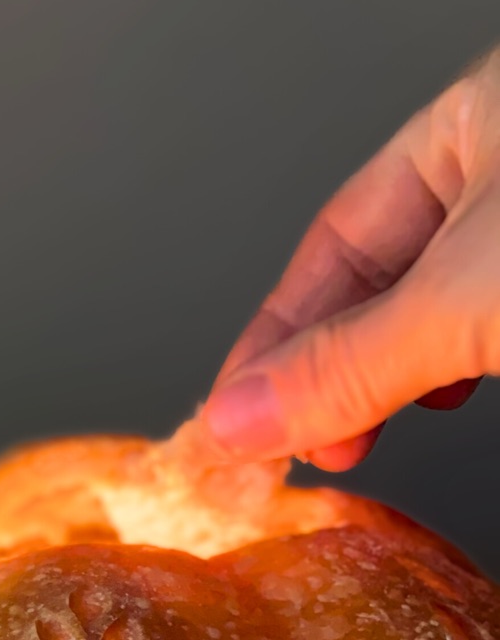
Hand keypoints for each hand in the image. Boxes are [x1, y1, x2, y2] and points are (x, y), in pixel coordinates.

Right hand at [201, 48, 499, 471]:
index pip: (338, 238)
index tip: (234, 419)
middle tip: (296, 448)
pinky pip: (485, 338)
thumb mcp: (464, 299)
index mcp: (476, 122)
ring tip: (354, 444)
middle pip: (382, 284)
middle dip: (330, 374)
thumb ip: (350, 364)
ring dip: (387, 390)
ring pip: (436, 319)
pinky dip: (447, 384)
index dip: (275, 335)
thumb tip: (236, 418)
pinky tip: (440, 410)